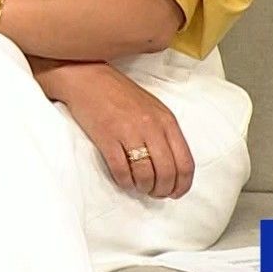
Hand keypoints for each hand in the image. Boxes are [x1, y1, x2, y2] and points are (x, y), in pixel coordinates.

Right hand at [36, 61, 194, 198]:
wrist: (87, 78)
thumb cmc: (120, 94)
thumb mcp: (152, 108)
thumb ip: (164, 133)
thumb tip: (171, 166)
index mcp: (166, 120)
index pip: (185, 162)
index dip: (182, 185)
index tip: (176, 193)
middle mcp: (151, 127)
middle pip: (167, 173)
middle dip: (163, 190)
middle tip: (155, 193)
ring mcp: (129, 132)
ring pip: (145, 175)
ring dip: (143, 188)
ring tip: (139, 187)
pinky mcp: (107, 138)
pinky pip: (121, 171)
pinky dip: (125, 182)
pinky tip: (124, 181)